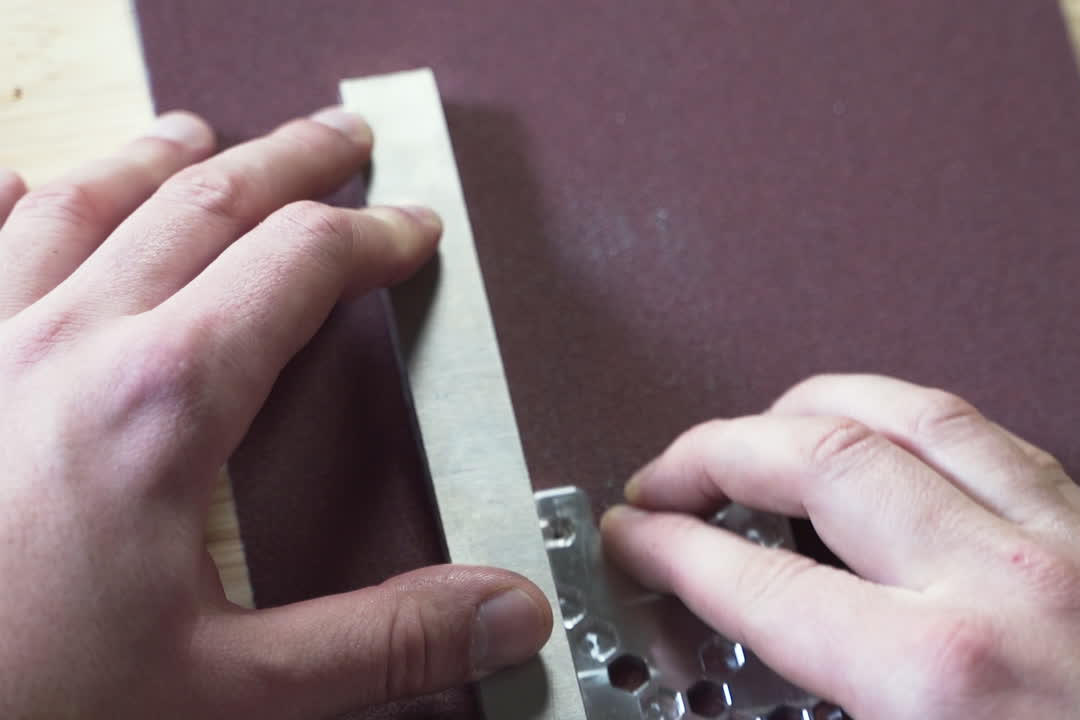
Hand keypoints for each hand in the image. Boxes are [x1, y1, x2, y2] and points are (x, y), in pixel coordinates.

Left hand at [0, 110, 549, 717]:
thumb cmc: (21, 705)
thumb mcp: (223, 692)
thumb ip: (379, 642)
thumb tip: (502, 613)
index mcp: (159, 403)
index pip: (300, 265)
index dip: (372, 236)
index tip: (410, 231)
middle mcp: (62, 344)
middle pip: (206, 203)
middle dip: (290, 159)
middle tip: (340, 138)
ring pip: (84, 201)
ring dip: (161, 161)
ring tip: (200, 139)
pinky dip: (8, 199)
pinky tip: (22, 185)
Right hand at [603, 374, 1079, 718]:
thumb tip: (763, 694)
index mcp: (941, 678)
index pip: (762, 583)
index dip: (674, 548)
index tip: (636, 533)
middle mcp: (1000, 587)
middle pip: (822, 460)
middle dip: (720, 451)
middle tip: (672, 471)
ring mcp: (1066, 551)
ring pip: (916, 417)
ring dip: (816, 406)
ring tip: (762, 424)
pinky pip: (997, 440)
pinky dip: (918, 421)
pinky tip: (891, 436)